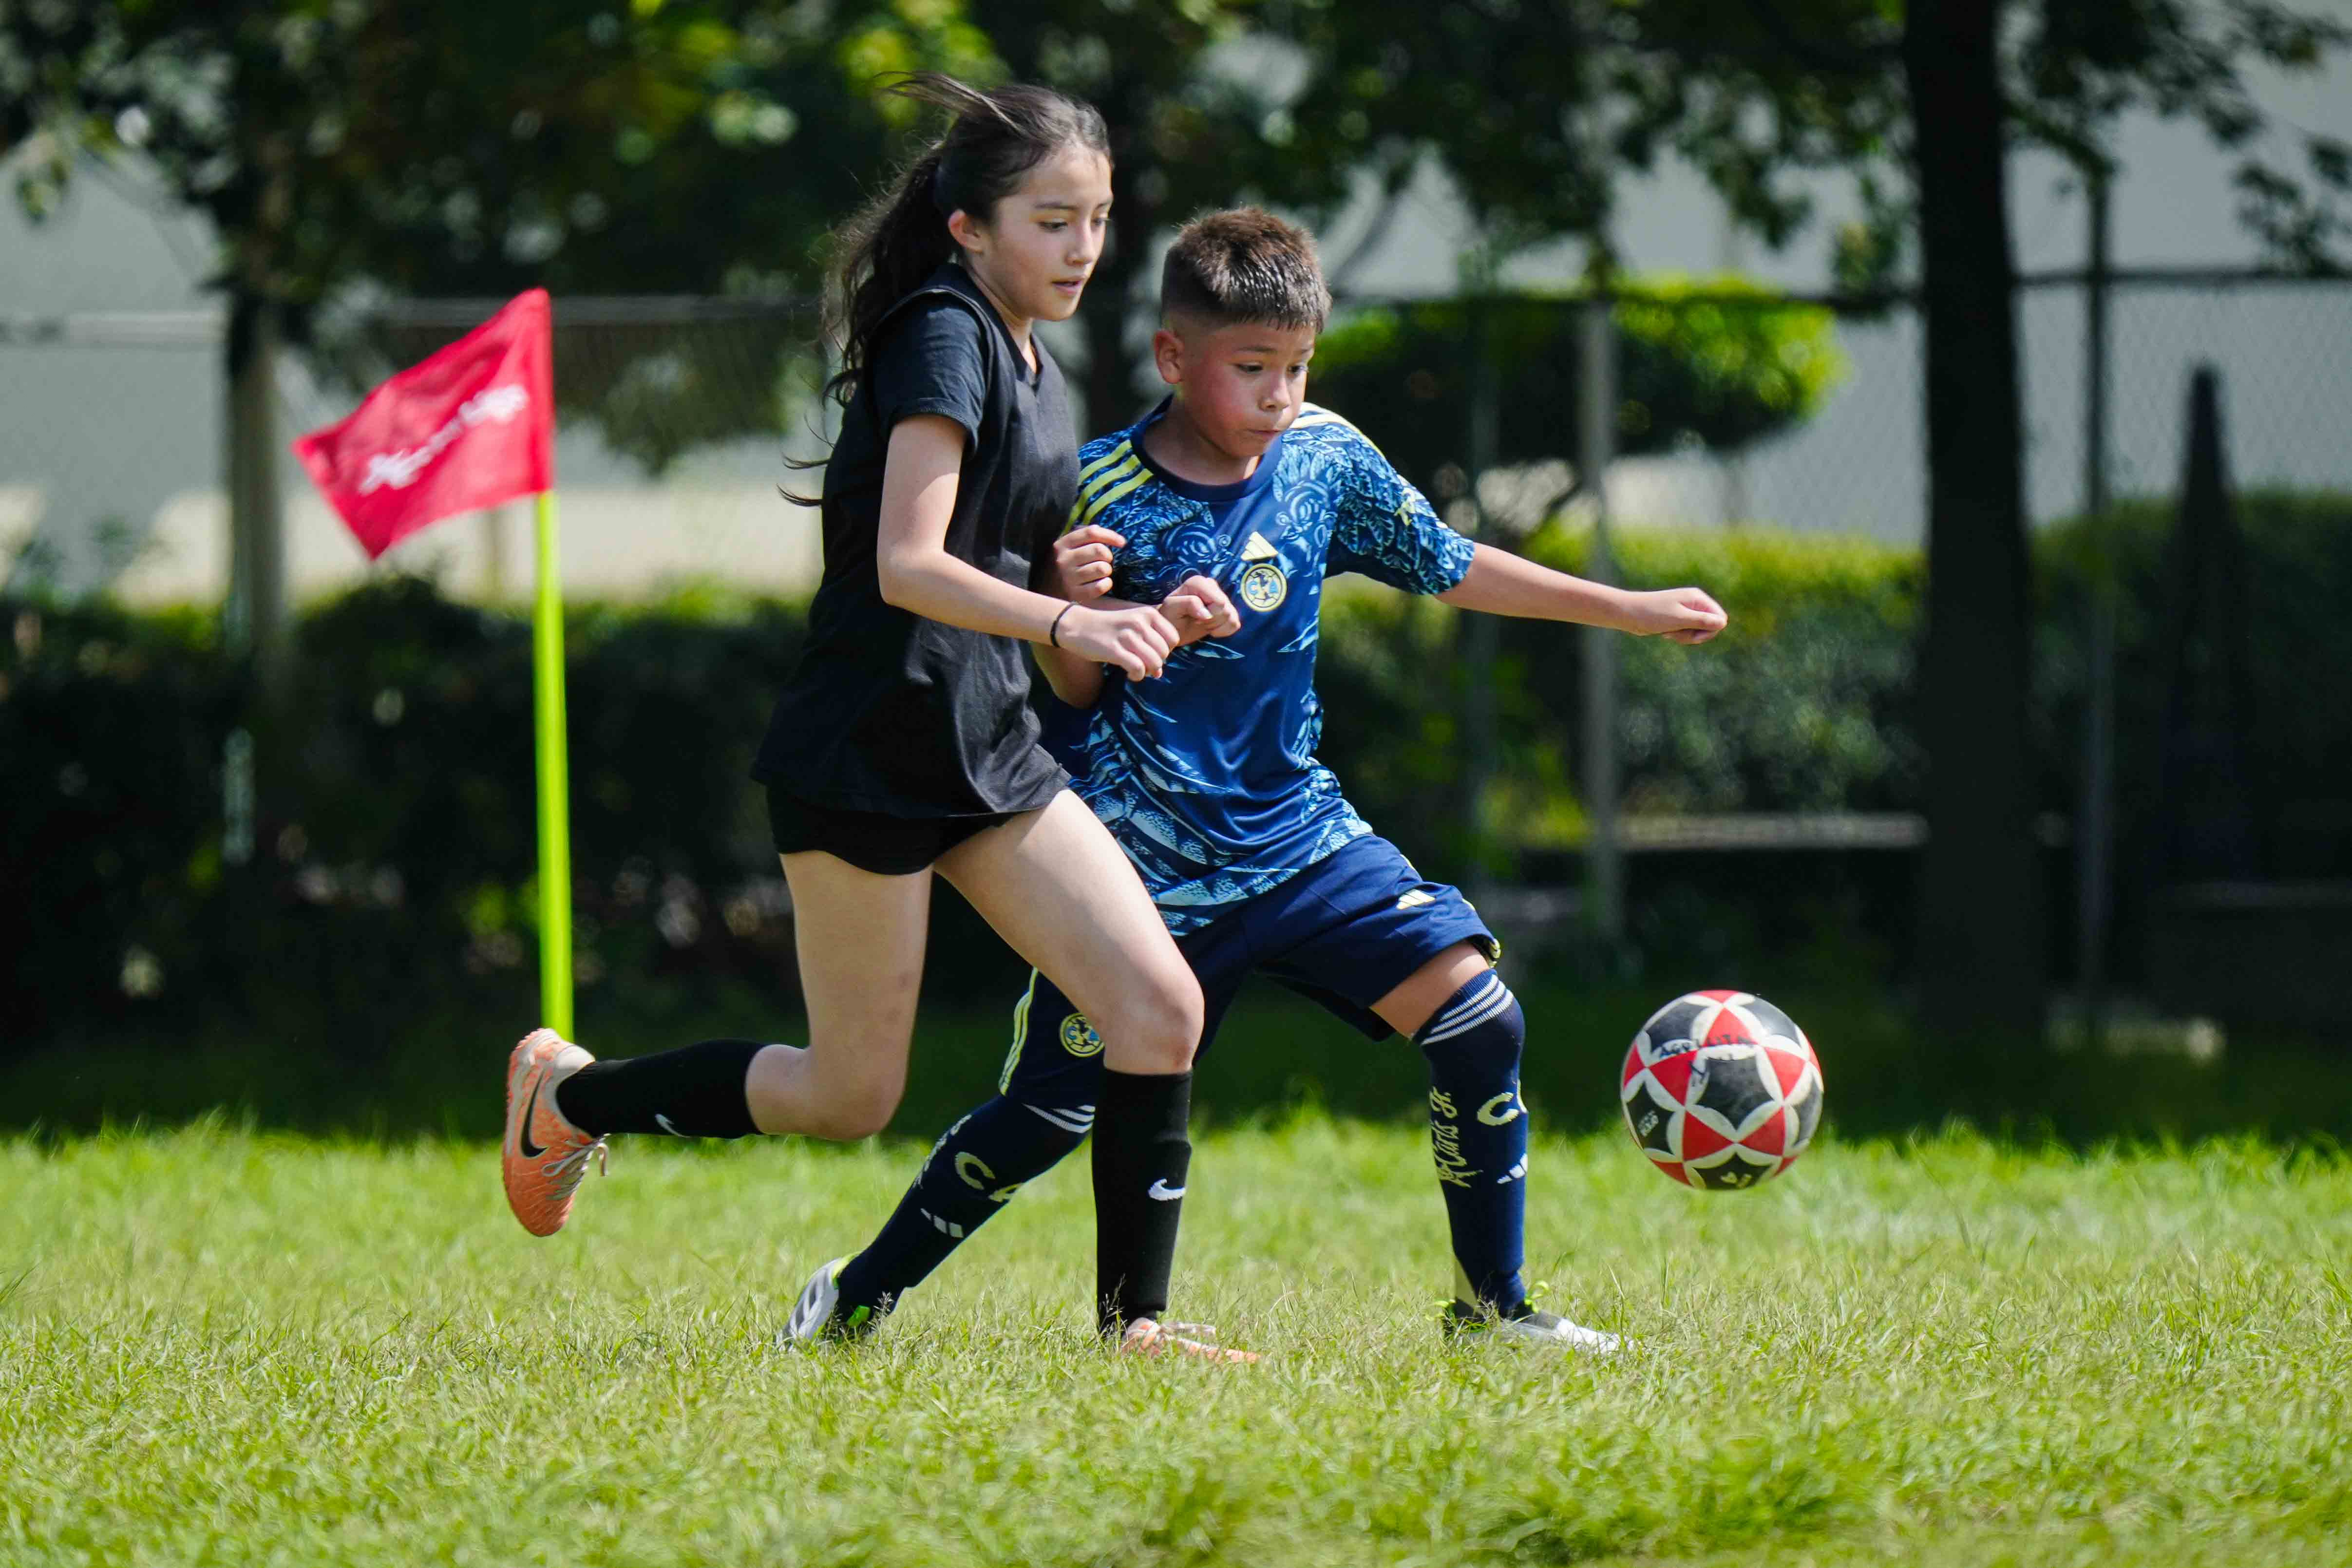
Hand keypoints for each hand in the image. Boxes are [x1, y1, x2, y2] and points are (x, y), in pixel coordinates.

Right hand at [1053, 525, 1122, 601]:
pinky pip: (1100, 586)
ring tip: (1101, 573)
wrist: (1045, 594)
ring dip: (1107, 570)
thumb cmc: (1063, 567)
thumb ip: (1082, 536)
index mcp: (1061, 544)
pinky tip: (1101, 584)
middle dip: (1108, 556)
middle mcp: (1063, 560)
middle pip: (1099, 550)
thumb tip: (1104, 531)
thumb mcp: (1065, 548)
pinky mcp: (1074, 595)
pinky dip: (1106, 584)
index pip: (1091, 532)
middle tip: (1105, 561)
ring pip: (1102, 568)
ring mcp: (1067, 578)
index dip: (1110, 535)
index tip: (1122, 543)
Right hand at [1057, 602, 1181, 680]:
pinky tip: (1129, 674)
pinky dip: (1137, 677)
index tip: (1151, 654)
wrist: (1076, 625)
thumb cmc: (1107, 627)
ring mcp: (1127, 635)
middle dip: (1156, 664)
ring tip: (1136, 671)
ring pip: (1155, 663)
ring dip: (1148, 672)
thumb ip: (1149, 644)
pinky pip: (1138, 669)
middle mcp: (1140, 622)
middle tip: (1143, 665)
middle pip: (1165, 653)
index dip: (1165, 651)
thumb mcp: (1132, 625)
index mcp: (1147, 613)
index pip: (1173, 638)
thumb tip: (1159, 673)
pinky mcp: (1115, 649)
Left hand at [1160, 574, 1241, 645]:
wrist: (1173, 626)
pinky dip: (1223, 630)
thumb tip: (1207, 613)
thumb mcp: (1172, 609)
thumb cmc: (1169, 616)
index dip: (1209, 615)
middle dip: (1211, 621)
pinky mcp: (1228, 610)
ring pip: (1231, 617)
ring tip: (1202, 624)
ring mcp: (1222, 597)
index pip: (1219, 602)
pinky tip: (1211, 628)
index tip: (1194, 618)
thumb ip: (1188, 604)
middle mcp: (1212, 585)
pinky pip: (1235, 623)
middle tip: (1197, 622)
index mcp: (1199, 583)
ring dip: (1216, 626)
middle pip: (1225, 610)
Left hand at [1619, 587, 1726, 643]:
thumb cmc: (1652, 614)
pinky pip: (1688, 632)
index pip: (1720, 618)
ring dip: (1686, 637)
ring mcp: (1687, 611)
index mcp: (1697, 598)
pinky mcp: (1678, 619)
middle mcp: (1694, 603)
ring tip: (1669, 633)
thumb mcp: (1679, 619)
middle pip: (1710, 626)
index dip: (1711, 631)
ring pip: (1698, 632)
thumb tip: (1723, 623)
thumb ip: (1702, 621)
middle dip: (1696, 635)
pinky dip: (1679, 636)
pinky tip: (1666, 633)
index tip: (1695, 636)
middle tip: (1679, 635)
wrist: (1628, 613)